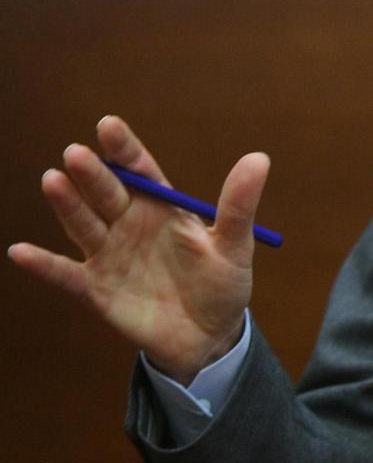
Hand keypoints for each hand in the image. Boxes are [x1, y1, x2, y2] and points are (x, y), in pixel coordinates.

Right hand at [7, 116, 269, 383]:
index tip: (109, 125)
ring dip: (68, 205)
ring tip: (53, 180)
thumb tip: (259, 158)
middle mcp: (131, 225)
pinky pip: (66, 275)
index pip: (141, 171)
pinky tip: (19, 251)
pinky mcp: (97, 290)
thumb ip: (239, 205)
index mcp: (163, 208)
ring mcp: (110, 256)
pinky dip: (44, 265)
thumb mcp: (235, 244)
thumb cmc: (223, 284)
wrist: (209, 337)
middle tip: (77, 153)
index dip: (124, 149)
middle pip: (108, 194)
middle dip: (93, 174)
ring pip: (84, 225)